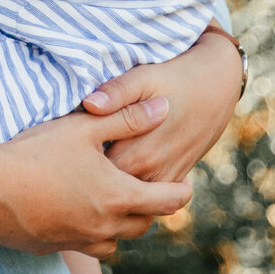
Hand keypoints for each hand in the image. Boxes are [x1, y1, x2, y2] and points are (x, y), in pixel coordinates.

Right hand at [0, 98, 191, 258]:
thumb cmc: (36, 154)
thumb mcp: (84, 128)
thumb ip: (128, 118)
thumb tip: (165, 108)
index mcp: (119, 196)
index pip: (169, 202)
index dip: (181, 191)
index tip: (184, 181)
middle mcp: (105, 227)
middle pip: (145, 224)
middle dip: (151, 207)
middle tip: (149, 188)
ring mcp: (79, 241)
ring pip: (117, 241)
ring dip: (122, 225)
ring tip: (114, 203)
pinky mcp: (54, 248)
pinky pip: (87, 246)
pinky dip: (93, 233)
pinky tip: (78, 213)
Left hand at [80, 26, 242, 183]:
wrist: (216, 86)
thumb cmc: (173, 77)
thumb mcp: (143, 77)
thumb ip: (116, 92)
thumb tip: (89, 104)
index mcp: (138, 151)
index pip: (93, 172)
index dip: (73, 164)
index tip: (58, 152)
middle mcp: (151, 172)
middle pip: (106, 188)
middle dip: (85, 177)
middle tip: (66, 161)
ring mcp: (164, 179)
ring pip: (126, 196)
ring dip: (106, 184)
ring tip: (83, 167)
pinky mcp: (174, 179)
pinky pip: (145, 196)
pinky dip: (127, 187)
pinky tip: (109, 171)